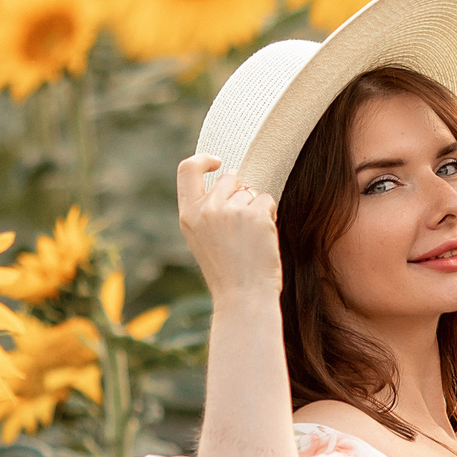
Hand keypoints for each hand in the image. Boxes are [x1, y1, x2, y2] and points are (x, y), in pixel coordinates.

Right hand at [177, 154, 281, 299]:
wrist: (243, 296)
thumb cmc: (227, 272)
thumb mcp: (203, 239)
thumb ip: (207, 211)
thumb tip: (229, 179)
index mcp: (188, 216)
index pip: (187, 170)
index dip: (202, 159)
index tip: (217, 162)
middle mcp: (207, 209)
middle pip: (229, 179)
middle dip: (240, 193)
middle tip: (243, 225)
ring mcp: (231, 210)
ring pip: (251, 191)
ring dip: (256, 208)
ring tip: (251, 238)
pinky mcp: (255, 214)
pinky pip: (267, 200)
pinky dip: (270, 215)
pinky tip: (262, 238)